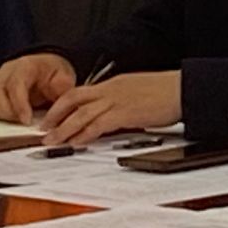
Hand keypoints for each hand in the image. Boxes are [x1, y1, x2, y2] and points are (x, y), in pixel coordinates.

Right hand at [0, 54, 76, 125]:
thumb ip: (63, 89)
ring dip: (0, 116)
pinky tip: (7, 120)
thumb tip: (60, 103)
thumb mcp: (64, 77)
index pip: (15, 84)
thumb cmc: (51, 74)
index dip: (19, 105)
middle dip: (9, 113)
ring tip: (17, 121)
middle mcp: (5, 72)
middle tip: (24, 123)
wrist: (43, 68)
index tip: (27, 121)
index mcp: (25, 66)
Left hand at [42, 71, 182, 145]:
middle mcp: (111, 89)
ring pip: (81, 113)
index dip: (63, 105)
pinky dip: (84, 134)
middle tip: (44, 129)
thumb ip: (123, 103)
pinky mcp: (125, 113)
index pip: (81, 92)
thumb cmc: (167, 92)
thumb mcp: (139, 93)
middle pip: (73, 98)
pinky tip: (76, 143)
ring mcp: (117, 100)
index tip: (53, 116)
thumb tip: (114, 117)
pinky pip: (98, 124)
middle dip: (55, 114)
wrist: (184, 89)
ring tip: (52, 141)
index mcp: (114, 84)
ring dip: (63, 128)